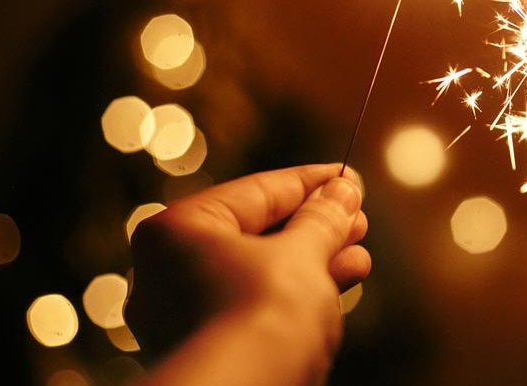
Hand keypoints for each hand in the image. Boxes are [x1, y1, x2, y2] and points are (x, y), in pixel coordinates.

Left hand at [126, 163, 369, 384]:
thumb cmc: (263, 314)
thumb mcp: (303, 254)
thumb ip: (323, 218)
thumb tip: (343, 189)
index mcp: (177, 230)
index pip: (256, 191)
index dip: (311, 183)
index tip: (348, 178)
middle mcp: (168, 271)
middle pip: (256, 234)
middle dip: (315, 227)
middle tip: (357, 218)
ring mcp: (183, 315)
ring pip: (259, 274)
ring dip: (313, 263)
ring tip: (358, 256)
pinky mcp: (207, 349)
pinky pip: (255, 307)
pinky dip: (295, 296)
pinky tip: (339, 286)